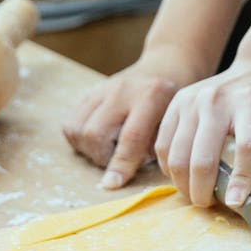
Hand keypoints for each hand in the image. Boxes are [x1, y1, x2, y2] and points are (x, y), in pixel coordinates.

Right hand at [63, 48, 205, 188]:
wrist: (167, 65)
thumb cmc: (178, 102)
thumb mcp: (179, 121)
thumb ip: (160, 145)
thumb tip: (129, 171)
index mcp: (152, 96)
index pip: (131, 137)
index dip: (120, 165)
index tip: (112, 185)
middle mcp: (123, 90)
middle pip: (94, 134)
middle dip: (102, 157)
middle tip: (119, 160)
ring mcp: (103, 89)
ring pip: (76, 129)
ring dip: (89, 150)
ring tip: (110, 150)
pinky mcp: (90, 92)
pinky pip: (71, 123)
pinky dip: (80, 139)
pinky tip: (100, 140)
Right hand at [154, 56, 250, 207]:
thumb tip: (235, 198)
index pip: (246, 148)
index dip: (241, 180)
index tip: (235, 203)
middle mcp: (217, 99)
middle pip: (202, 157)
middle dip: (202, 191)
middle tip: (208, 204)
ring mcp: (192, 99)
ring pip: (176, 156)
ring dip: (184, 184)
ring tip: (196, 193)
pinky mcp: (176, 102)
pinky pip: (163, 144)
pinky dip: (169, 167)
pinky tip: (183, 175)